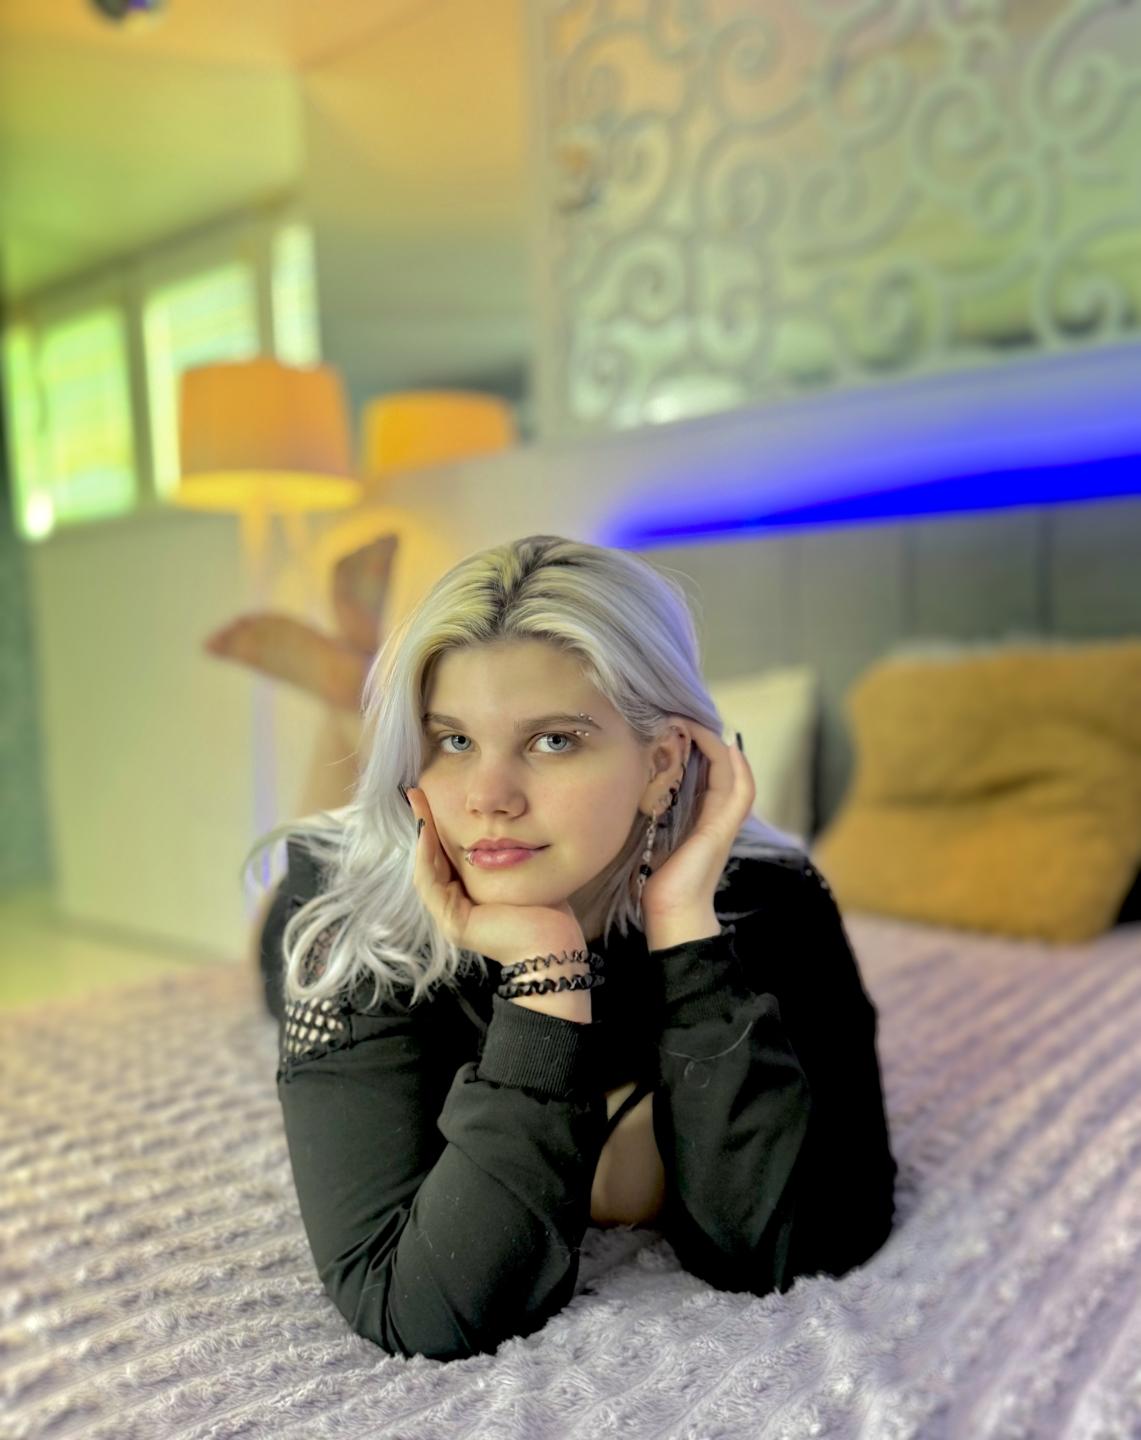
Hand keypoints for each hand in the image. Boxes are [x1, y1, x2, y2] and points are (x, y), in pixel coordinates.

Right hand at [406, 788, 586, 964]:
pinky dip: (427, 856)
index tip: (429, 794)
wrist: (555, 944)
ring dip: (420, 834)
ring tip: (418, 804)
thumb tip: (502, 821)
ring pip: (426, 868)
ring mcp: (449, 917)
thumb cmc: (547, 909)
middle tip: (415, 792)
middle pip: (431, 858)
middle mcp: (454, 906)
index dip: (435, 824)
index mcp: (468, 895)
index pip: (445, 854)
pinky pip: (432, 884)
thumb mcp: (520, 871)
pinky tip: (427, 832)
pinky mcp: (453, 923)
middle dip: (423, 823)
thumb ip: (504, 852)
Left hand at [640, 721, 755, 923]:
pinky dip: (736, 766)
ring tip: (698, 721)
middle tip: (685, 714)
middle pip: (721, 766)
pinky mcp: (724, 827)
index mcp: (698, 817)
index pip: (705, 772)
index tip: (674, 725)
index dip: (695, 747)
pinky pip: (740, 790)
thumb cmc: (656, 882)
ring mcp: (723, 821)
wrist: (671, 913)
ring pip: (733, 772)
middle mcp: (715, 816)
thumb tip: (622, 792)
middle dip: (705, 738)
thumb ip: (647, 816)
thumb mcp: (649, 838)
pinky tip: (726, 744)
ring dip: (717, 745)